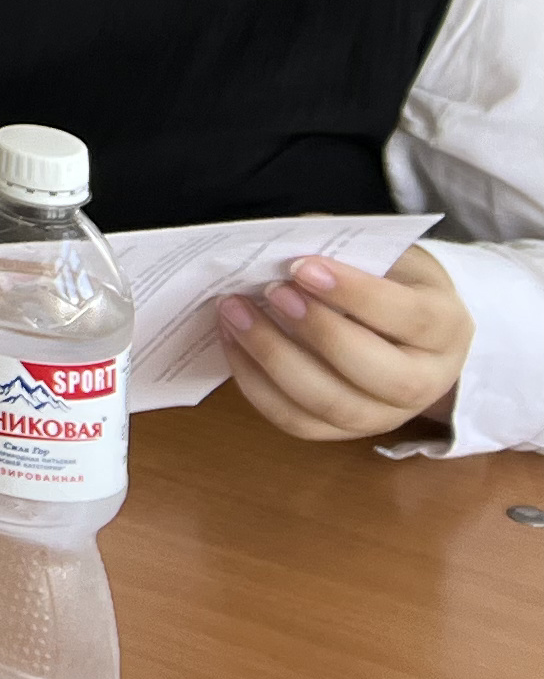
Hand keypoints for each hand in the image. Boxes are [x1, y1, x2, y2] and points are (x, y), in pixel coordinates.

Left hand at [217, 244, 470, 441]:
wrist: (402, 324)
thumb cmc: (385, 279)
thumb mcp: (381, 253)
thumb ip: (339, 248)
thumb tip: (275, 246)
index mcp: (445, 327)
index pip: (408, 316)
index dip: (354, 293)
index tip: (302, 265)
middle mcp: (427, 382)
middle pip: (378, 375)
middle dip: (317, 332)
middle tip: (271, 292)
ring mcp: (388, 415)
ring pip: (334, 406)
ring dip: (275, 358)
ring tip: (236, 313)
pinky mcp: (346, 432)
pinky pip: (299, 421)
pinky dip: (257, 384)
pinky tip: (233, 342)